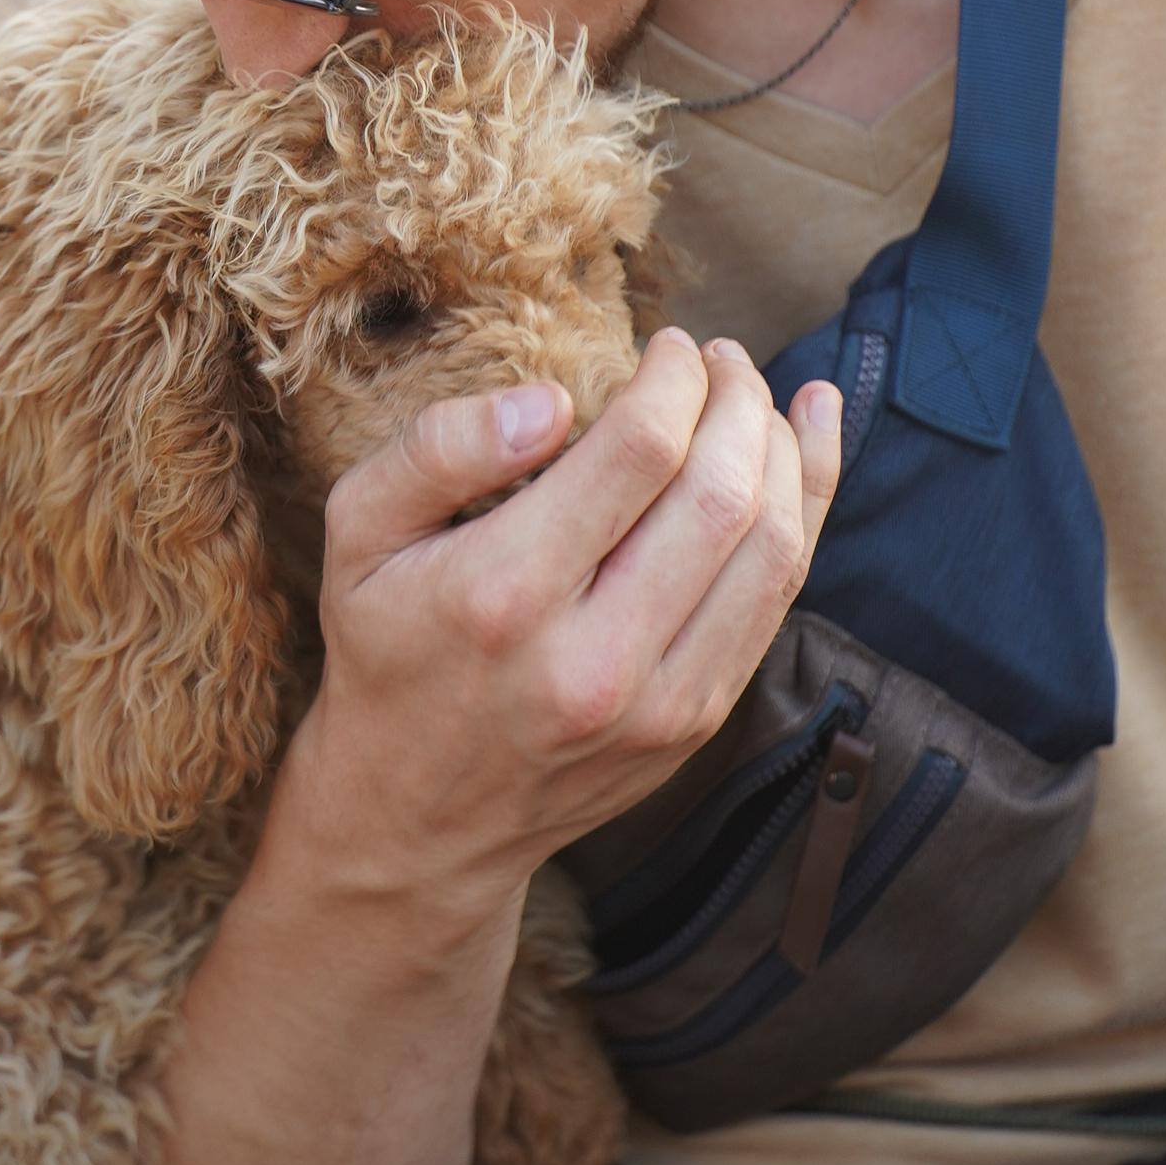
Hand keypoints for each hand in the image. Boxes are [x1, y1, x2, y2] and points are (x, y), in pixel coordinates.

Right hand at [286, 325, 842, 920]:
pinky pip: (777, 601)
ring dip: (782, 451)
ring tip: (755, 397)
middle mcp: (593, 658)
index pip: (638, 452)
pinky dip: (806, 512)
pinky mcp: (695, 723)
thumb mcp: (358, 533)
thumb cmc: (388, 648)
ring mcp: (657, 703)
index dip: (672, 378)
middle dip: (737, 400)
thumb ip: (439, 449)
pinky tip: (807, 445)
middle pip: (719, 494)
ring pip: (770, 549)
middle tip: (719, 358)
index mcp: (503, 595)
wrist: (416, 819)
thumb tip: (552, 401)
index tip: (666, 345)